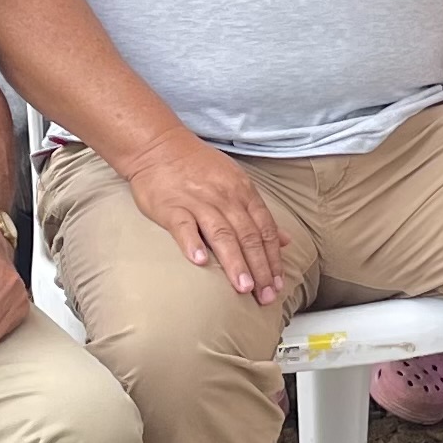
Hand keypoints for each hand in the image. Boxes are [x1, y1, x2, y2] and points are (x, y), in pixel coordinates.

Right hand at [119, 136, 291, 305]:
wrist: (159, 146)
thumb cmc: (197, 167)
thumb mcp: (236, 182)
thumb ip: (259, 213)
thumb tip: (284, 240)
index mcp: (243, 192)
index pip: (264, 230)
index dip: (273, 259)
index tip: (277, 284)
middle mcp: (224, 197)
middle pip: (248, 236)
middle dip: (260, 268)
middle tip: (265, 295)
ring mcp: (198, 202)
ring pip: (222, 235)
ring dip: (235, 262)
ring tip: (243, 287)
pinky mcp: (171, 207)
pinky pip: (184, 227)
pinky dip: (193, 244)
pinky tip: (200, 262)